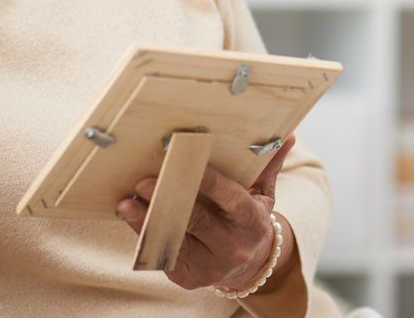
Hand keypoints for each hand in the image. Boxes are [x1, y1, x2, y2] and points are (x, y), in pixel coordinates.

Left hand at [117, 135, 297, 291]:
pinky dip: (144, 234)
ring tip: (127, 202)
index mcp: (252, 222)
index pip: (231, 199)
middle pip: (198, 221)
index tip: (184, 163)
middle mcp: (233, 247)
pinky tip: (130, 216)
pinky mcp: (188, 277)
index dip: (208, 182)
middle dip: (169, 200)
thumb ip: (268, 166)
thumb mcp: (263, 194)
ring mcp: (210, 265)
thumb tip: (286, 136)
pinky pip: (164, 254)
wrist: (248, 264)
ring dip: (147, 220)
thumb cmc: (250, 219)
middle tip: (143, 181)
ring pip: (175, 240)